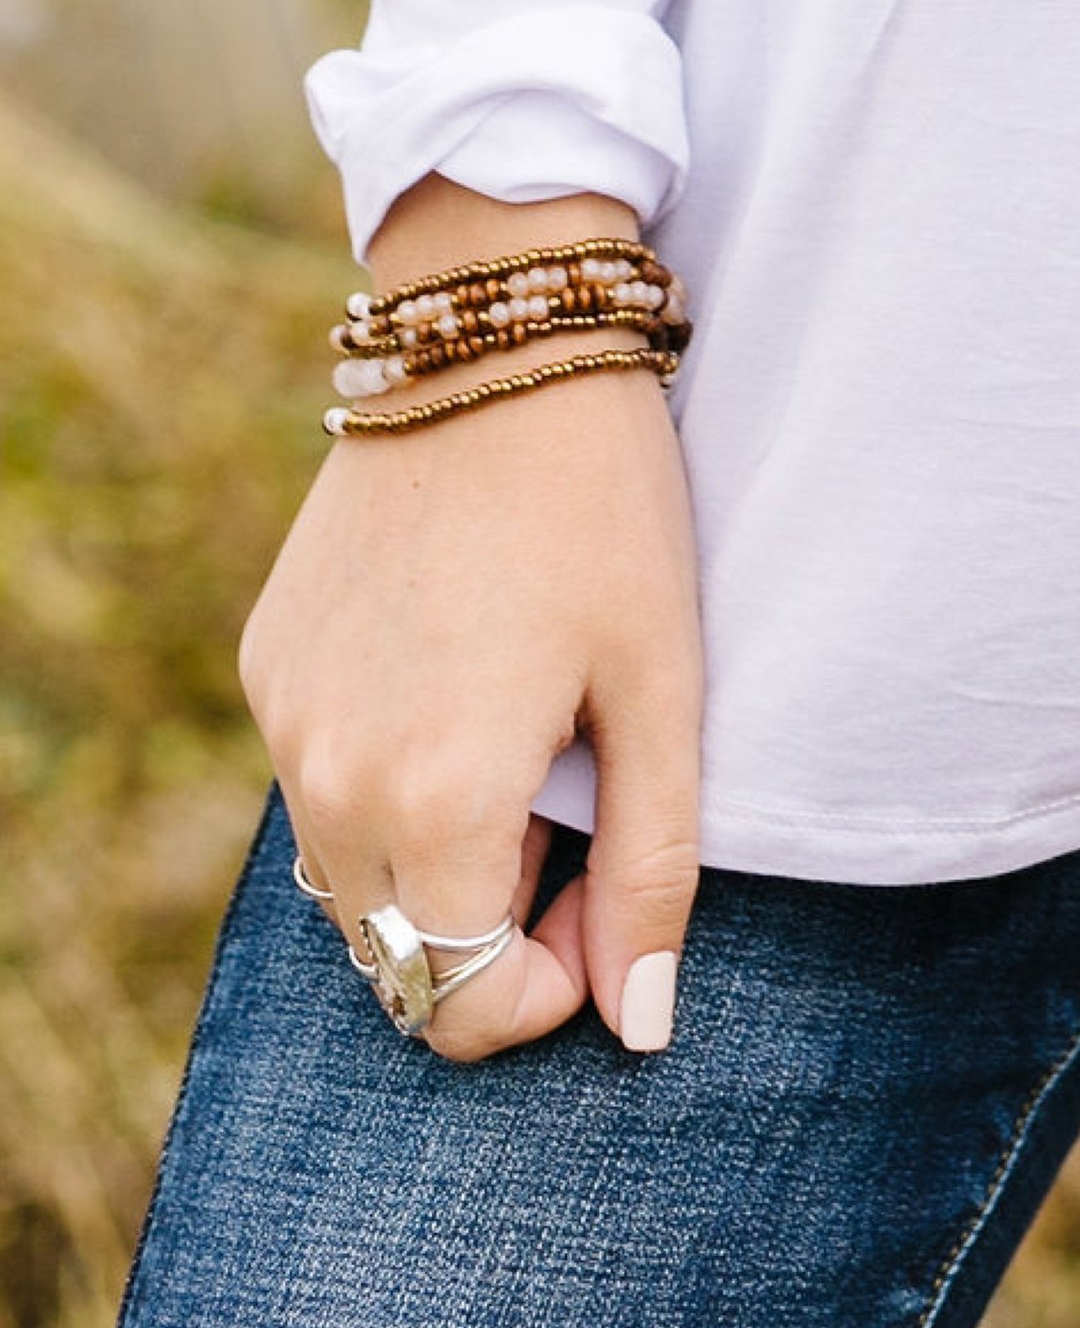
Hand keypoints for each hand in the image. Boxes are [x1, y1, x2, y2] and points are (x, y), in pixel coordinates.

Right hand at [237, 180, 703, 1061]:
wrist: (492, 348)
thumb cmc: (604, 514)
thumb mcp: (659, 693)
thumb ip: (651, 875)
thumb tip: (640, 1026)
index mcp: (432, 796)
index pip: (464, 1003)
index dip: (552, 989)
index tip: (609, 902)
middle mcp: (326, 774)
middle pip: (398, 953)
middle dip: (493, 930)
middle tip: (576, 819)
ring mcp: (281, 714)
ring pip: (351, 878)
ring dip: (435, 862)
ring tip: (517, 749)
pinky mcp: (268, 661)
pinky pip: (317, 785)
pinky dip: (383, 787)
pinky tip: (451, 690)